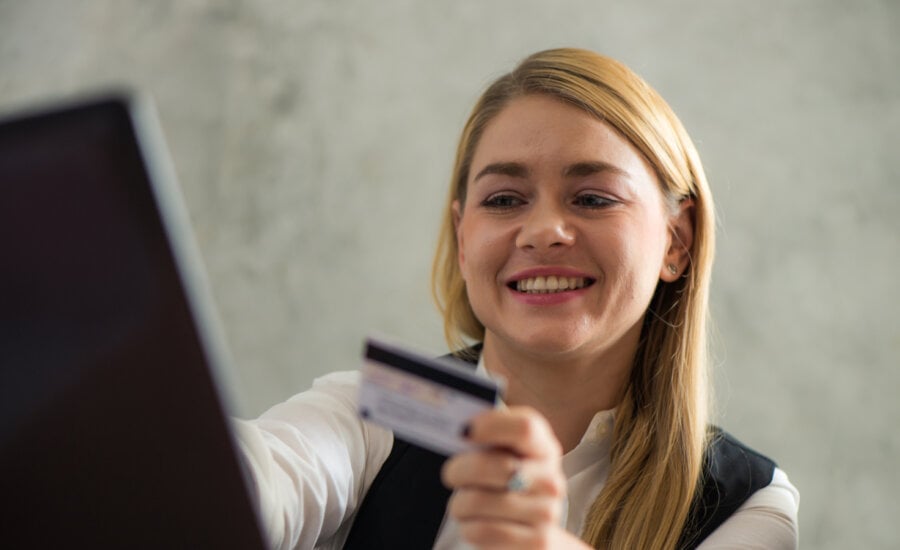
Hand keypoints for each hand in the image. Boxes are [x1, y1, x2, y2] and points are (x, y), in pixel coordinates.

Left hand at [440, 406, 590, 548]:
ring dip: (460, 503)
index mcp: (544, 448)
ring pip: (480, 501)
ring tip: (462, 503)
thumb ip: (488, 441)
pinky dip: (467, 527)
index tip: (463, 431)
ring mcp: (547, 512)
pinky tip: (471, 523)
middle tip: (451, 474)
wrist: (533, 532)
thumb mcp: (504, 457)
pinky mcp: (538, 542)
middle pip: (498, 466)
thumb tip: (459, 430)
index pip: (525, 428)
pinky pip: (483, 530)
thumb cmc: (505, 486)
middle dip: (461, 469)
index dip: (491, 425)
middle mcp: (550, 479)